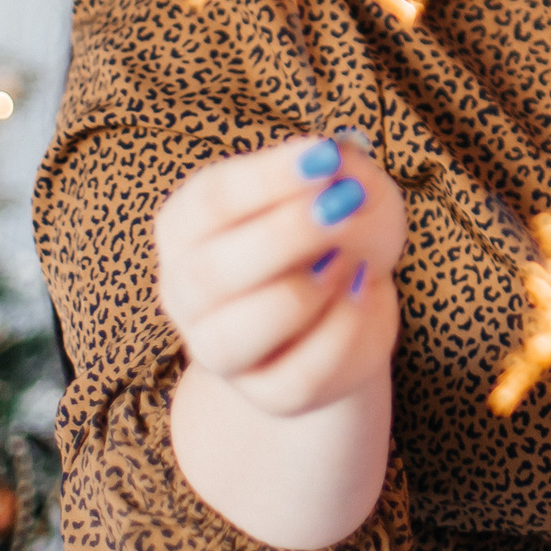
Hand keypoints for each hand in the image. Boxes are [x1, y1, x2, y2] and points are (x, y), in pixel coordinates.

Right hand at [156, 135, 406, 418]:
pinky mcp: (270, 392)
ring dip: (301, 294)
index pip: (209, 200)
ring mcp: (220, 350)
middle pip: (206, 274)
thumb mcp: (352, 188)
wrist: (350, 309)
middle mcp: (188, 291)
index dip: (267, 179)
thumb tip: (342, 187)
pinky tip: (362, 292)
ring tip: (347, 260)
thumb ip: (348, 177)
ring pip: (231, 339)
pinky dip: (340, 329)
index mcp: (189, 226)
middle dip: (281, 236)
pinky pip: (297, 374)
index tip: (324, 158)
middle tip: (341, 205)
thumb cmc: (338, 233)